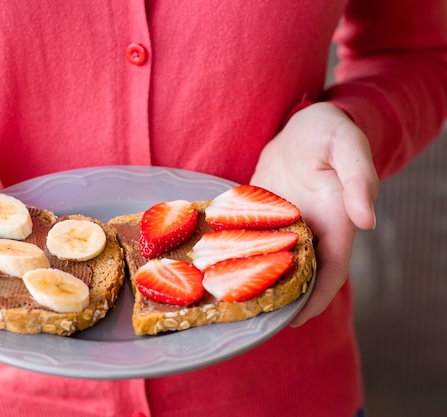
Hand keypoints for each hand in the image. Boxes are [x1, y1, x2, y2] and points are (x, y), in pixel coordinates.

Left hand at [250, 102, 378, 326]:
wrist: (305, 124)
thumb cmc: (331, 132)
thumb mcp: (348, 147)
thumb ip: (359, 180)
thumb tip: (367, 221)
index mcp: (336, 223)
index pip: (331, 272)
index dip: (316, 298)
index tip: (296, 320)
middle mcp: (310, 230)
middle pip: (298, 274)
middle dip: (280, 296)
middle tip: (251, 316)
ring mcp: (285, 224)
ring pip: (272, 260)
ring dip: (256, 278)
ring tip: (228, 297)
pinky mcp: (263, 214)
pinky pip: (252, 238)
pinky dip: (238, 252)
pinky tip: (215, 262)